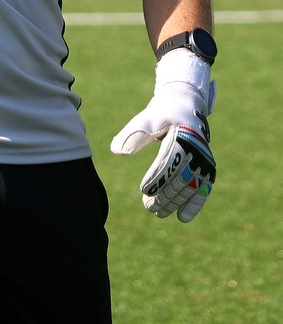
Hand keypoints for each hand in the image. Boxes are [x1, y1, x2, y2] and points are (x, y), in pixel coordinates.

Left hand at [110, 48, 215, 221]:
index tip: (144, 190)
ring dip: (175, 203)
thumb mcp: (146, 118)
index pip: (169, 163)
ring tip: (157, 213)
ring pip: (190, 188)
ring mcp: (204, 161)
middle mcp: (197, 150)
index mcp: (182, 137)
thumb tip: (116, 151)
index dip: (157, 179)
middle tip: (148, 206)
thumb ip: (132, 134)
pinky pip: (203, 189)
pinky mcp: (206, 168)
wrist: (184, 106)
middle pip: (180, 179)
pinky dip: (195, 204)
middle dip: (164, 196)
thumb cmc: (161, 114)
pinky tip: (183, 218)